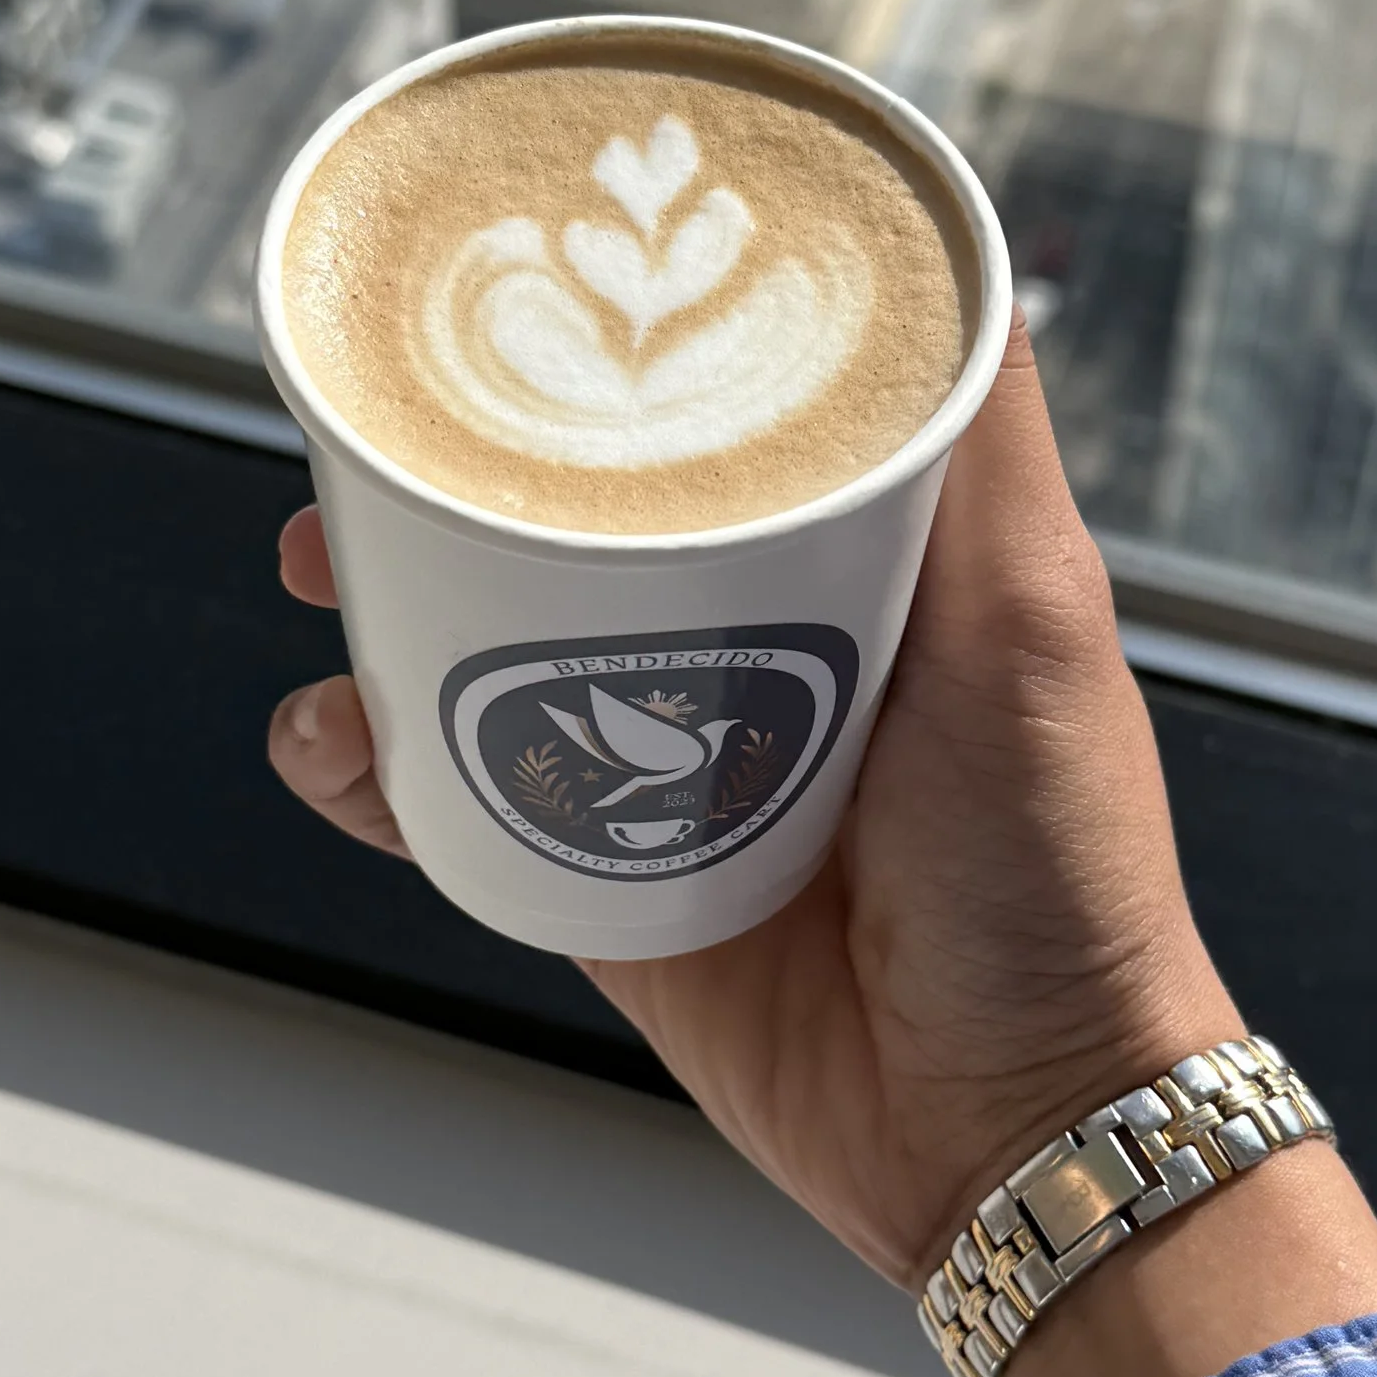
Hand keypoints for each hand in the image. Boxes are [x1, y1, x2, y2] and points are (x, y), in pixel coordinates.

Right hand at [268, 318, 1241, 1289]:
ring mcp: (665, 771)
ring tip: (318, 581)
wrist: (1009, 1127)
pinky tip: (332, 741)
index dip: (596, 360)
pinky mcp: (602, 888)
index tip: (508, 295)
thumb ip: (993, 440)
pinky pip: (451, 812)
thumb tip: (953, 248)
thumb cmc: (1058, 866)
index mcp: (853, 561)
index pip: (703, 423)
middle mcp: (751, 649)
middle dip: (443, 477)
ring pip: (480, 656)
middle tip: (355, 447)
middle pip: (561, 527)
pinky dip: (371, 772)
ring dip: (378, 614)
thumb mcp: (1041, 608)